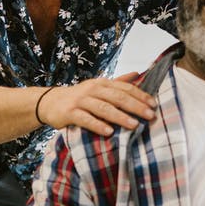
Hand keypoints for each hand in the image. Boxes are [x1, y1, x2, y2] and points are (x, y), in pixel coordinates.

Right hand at [37, 72, 156, 136]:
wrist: (50, 102)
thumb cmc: (80, 97)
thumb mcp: (98, 87)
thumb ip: (118, 82)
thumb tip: (137, 73)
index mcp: (102, 83)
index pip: (125, 88)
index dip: (140, 96)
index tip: (154, 105)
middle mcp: (93, 89)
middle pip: (117, 97)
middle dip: (135, 106)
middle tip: (150, 115)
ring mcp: (81, 101)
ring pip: (103, 108)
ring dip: (120, 116)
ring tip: (134, 125)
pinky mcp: (70, 113)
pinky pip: (86, 119)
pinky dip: (98, 125)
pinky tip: (109, 132)